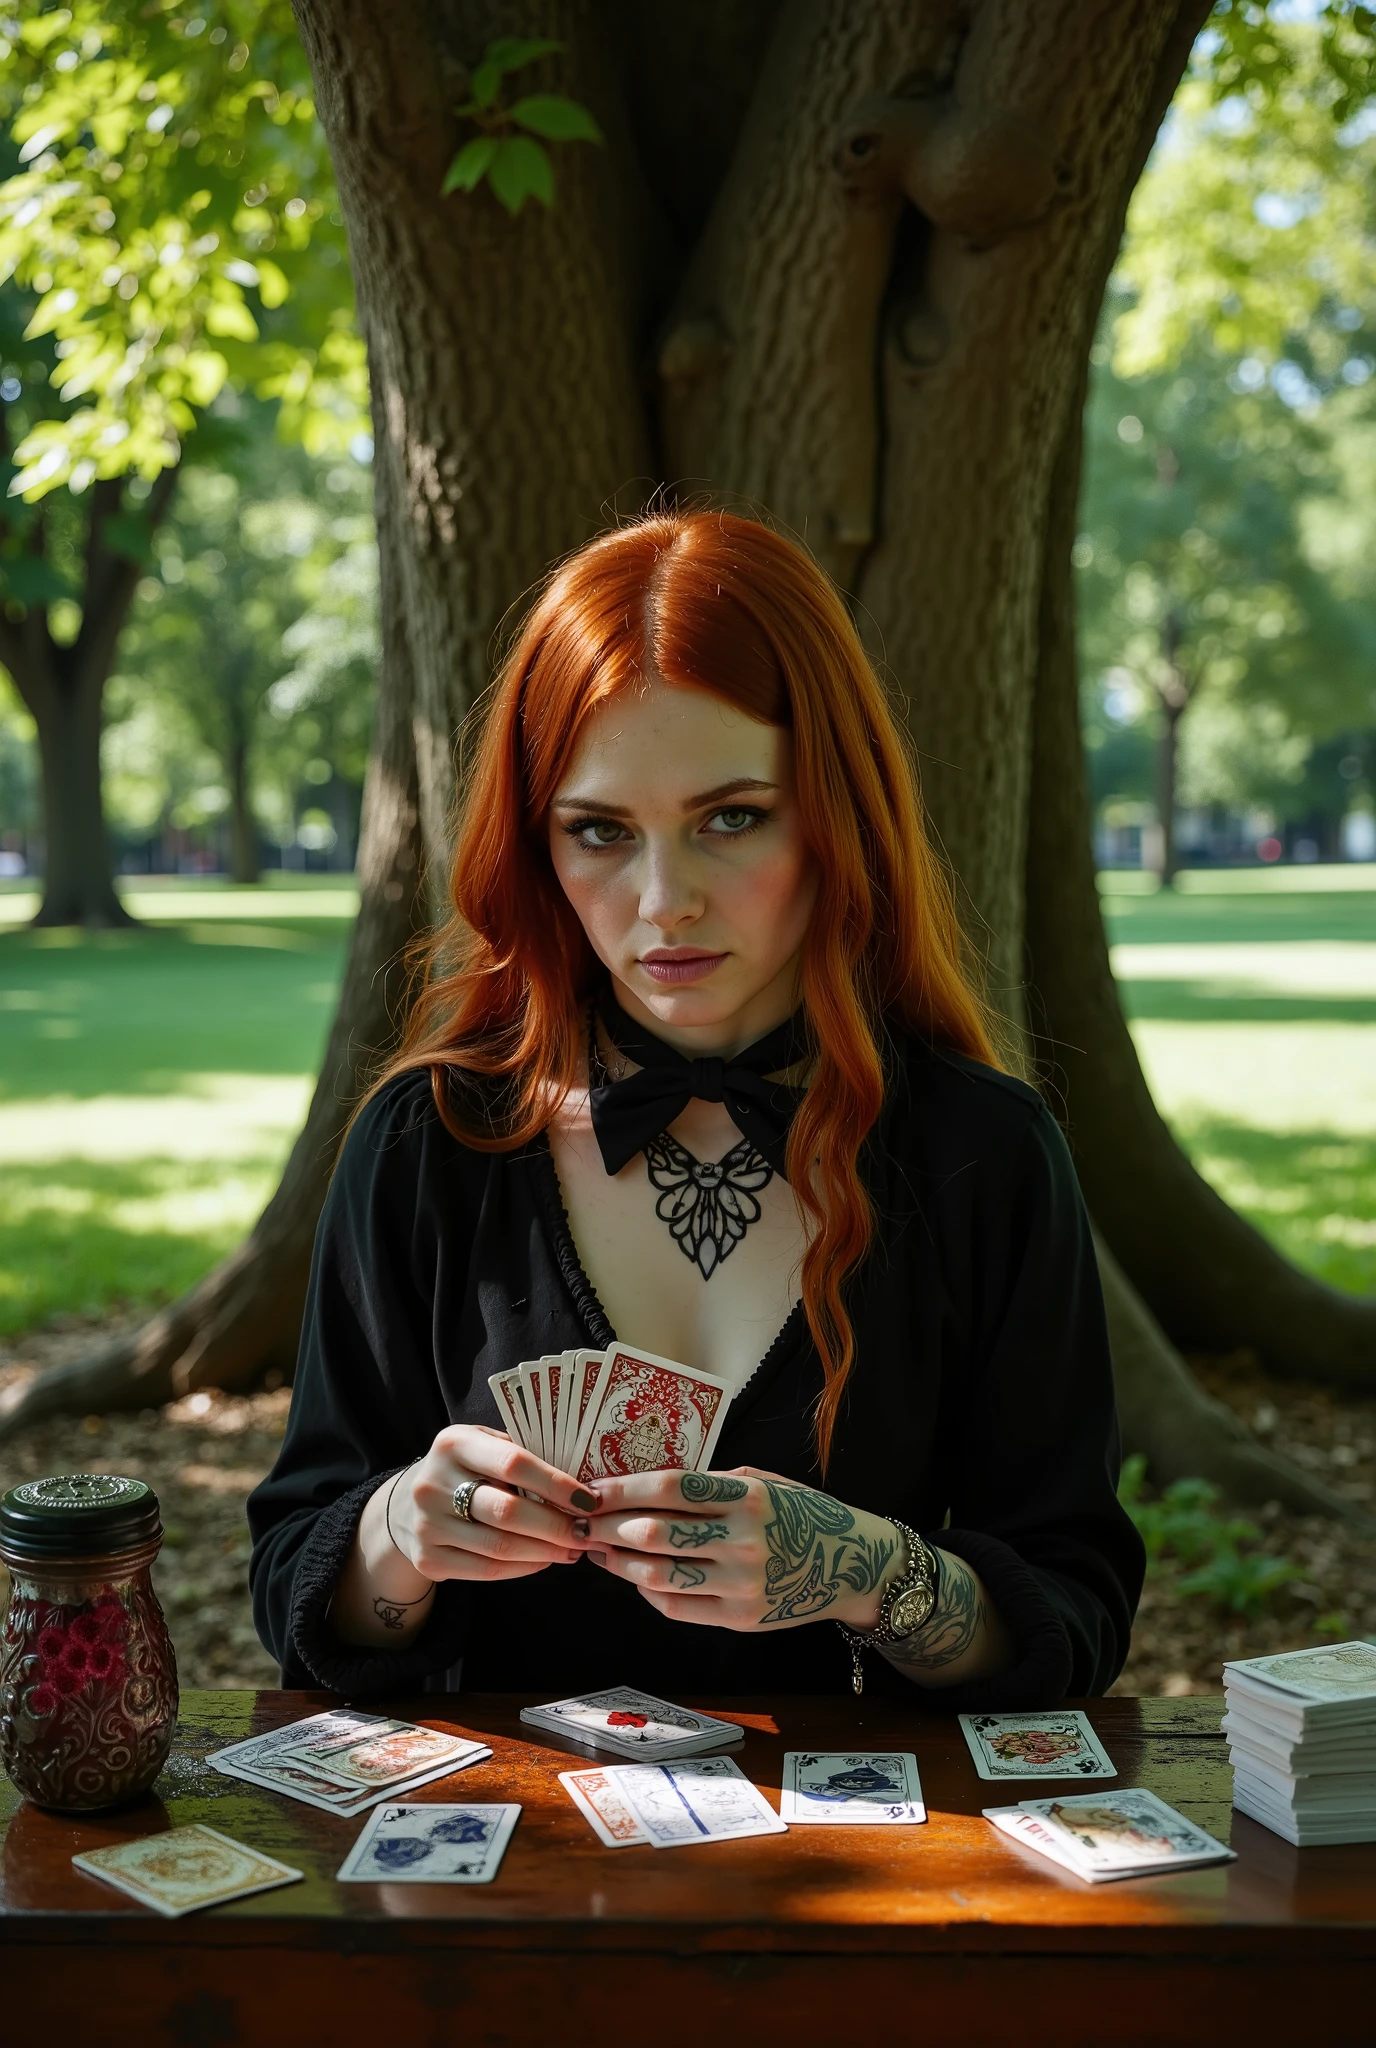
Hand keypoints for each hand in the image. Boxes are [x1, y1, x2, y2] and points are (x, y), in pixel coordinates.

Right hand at [388, 1424, 601, 1584]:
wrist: (404, 1507)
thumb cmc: (464, 1469)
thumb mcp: (483, 1445)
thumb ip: (521, 1455)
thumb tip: (582, 1483)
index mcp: (454, 1444)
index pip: (513, 1463)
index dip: (556, 1484)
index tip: (589, 1500)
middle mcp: (434, 1484)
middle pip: (508, 1512)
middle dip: (557, 1526)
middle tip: (588, 1533)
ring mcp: (428, 1525)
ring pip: (500, 1547)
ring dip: (546, 1552)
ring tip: (575, 1549)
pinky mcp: (428, 1559)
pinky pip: (487, 1570)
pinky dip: (524, 1568)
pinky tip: (545, 1560)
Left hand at [579, 1465, 902, 1631]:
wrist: (851, 1564)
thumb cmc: (800, 1514)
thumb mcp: (762, 1483)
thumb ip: (710, 1484)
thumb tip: (643, 1485)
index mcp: (747, 1496)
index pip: (670, 1487)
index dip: (623, 1489)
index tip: (592, 1489)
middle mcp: (744, 1540)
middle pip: (655, 1532)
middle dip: (607, 1526)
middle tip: (581, 1520)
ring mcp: (742, 1583)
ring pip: (658, 1574)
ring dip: (618, 1562)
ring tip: (598, 1549)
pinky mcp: (741, 1619)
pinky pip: (678, 1606)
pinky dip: (647, 1590)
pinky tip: (634, 1575)